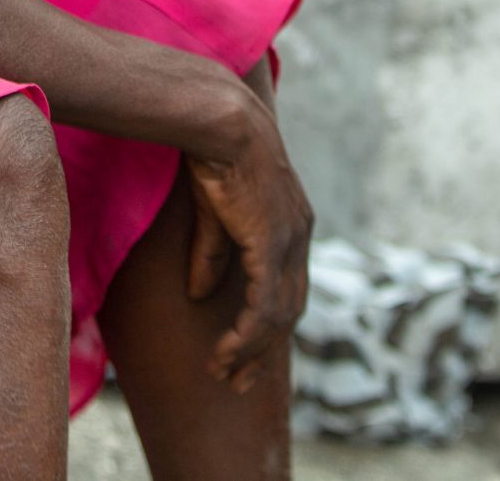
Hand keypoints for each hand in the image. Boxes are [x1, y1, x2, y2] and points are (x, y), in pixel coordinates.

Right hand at [185, 88, 313, 391]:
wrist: (220, 119)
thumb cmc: (213, 151)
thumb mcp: (213, 210)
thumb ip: (213, 252)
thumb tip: (199, 292)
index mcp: (292, 222)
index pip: (288, 285)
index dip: (268, 322)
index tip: (245, 351)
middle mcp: (301, 236)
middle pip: (290, 309)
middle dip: (264, 349)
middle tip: (240, 381)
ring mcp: (291, 242)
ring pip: (279, 315)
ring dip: (252, 350)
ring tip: (225, 374)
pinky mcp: (273, 245)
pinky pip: (264, 306)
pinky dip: (247, 336)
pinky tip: (227, 353)